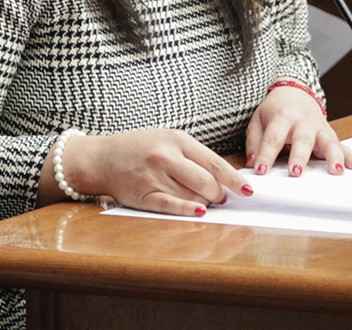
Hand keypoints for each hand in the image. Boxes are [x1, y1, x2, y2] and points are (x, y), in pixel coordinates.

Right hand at [54, 129, 248, 215]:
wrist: (102, 158)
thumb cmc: (140, 148)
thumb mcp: (168, 139)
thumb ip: (195, 156)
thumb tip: (225, 179)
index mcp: (176, 140)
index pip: (213, 162)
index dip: (234, 179)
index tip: (248, 191)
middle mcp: (165, 157)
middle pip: (206, 183)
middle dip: (218, 195)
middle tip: (218, 197)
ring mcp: (153, 177)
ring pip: (192, 198)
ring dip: (204, 204)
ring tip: (201, 201)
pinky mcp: (142, 196)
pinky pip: (172, 207)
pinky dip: (189, 211)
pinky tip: (199, 212)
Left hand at [245, 85, 351, 176]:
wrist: (294, 91)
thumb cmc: (276, 109)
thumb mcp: (258, 120)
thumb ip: (255, 142)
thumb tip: (252, 163)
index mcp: (282, 116)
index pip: (273, 137)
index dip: (266, 155)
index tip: (261, 171)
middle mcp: (303, 120)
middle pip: (302, 139)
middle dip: (299, 156)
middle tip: (296, 173)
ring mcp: (319, 126)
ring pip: (328, 140)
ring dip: (333, 156)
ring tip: (336, 171)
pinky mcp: (329, 133)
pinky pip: (341, 145)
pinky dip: (349, 156)